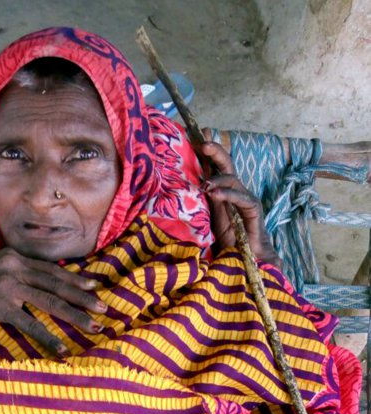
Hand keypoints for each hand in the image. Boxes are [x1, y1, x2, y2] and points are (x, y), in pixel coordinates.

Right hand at [0, 247, 106, 355]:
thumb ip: (16, 277)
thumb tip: (40, 286)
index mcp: (13, 257)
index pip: (51, 269)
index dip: (75, 279)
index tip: (94, 286)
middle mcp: (13, 266)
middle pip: (57, 283)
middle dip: (83, 297)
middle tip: (103, 308)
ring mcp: (7, 285)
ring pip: (50, 302)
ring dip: (74, 316)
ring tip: (93, 326)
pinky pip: (29, 324)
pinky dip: (47, 337)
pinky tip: (61, 349)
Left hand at [198, 141, 280, 264]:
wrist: (247, 262)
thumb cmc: (226, 245)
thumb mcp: (206, 224)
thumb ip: (197, 210)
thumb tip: (172, 201)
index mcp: (221, 195)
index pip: (215, 168)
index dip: (207, 153)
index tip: (195, 137)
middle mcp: (234, 194)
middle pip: (225, 166)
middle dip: (215, 152)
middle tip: (202, 142)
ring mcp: (245, 200)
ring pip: (233, 179)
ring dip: (218, 177)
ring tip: (205, 183)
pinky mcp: (253, 210)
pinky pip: (241, 198)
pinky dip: (228, 194)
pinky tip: (215, 193)